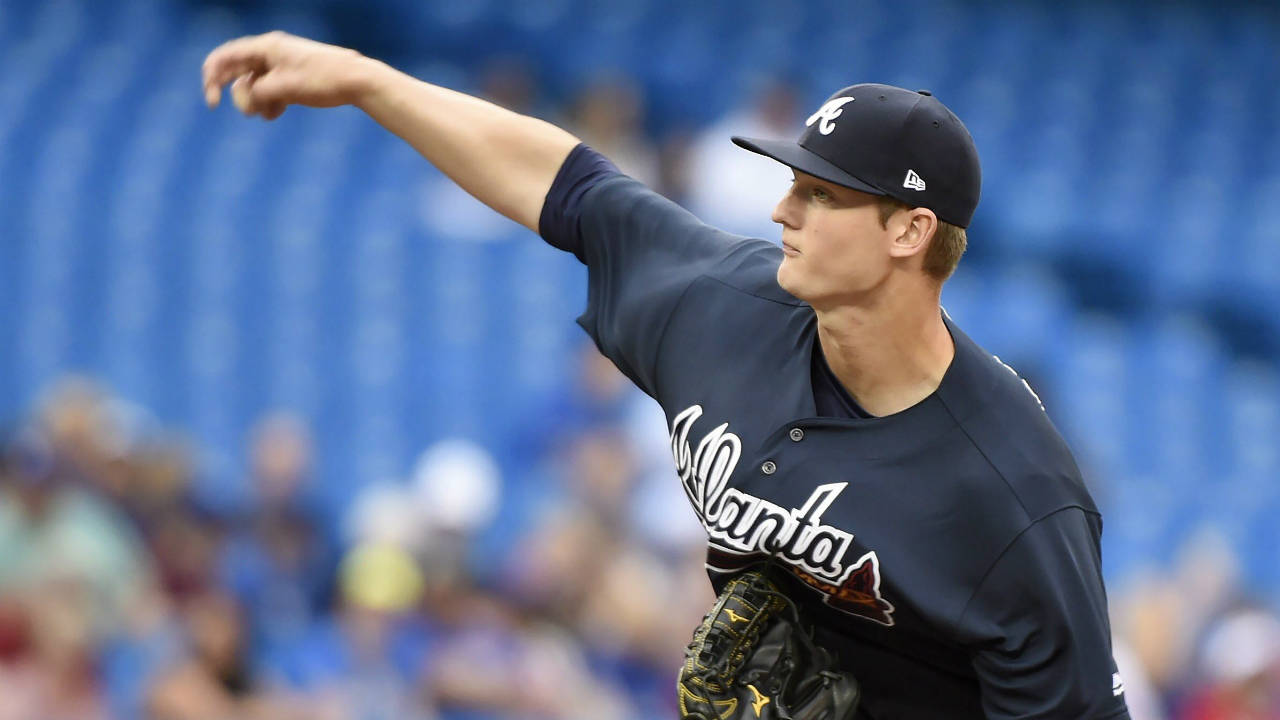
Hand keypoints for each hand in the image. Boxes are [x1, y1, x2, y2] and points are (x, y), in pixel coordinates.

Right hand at [202, 31, 375, 119]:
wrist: (356, 81)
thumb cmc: (322, 79)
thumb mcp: (284, 88)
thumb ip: (257, 94)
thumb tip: (246, 103)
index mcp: (266, 47)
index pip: (226, 57)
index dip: (212, 77)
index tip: (212, 102)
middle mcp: (271, 53)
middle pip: (239, 71)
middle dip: (237, 93)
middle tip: (244, 112)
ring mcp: (281, 66)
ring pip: (255, 84)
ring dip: (256, 101)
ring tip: (269, 114)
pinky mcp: (292, 78)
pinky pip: (270, 91)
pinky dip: (269, 103)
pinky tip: (276, 114)